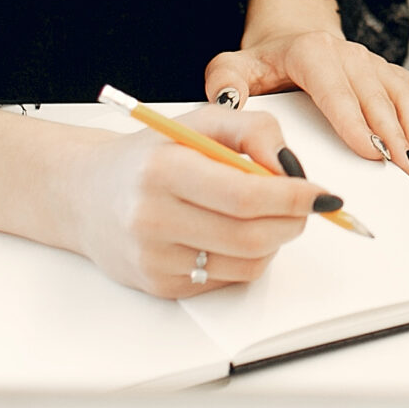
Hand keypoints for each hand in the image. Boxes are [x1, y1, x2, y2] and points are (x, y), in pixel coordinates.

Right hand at [58, 102, 321, 298]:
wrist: (86, 195)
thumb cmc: (150, 155)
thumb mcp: (200, 121)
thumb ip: (253, 130)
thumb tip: (291, 166)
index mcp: (163, 171)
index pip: (244, 195)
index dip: (293, 197)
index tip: (322, 193)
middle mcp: (153, 219)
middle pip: (250, 236)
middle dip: (293, 221)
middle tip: (307, 206)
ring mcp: (155, 259)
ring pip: (246, 263)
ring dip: (274, 240)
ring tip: (265, 214)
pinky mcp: (160, 286)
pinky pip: (227, 279)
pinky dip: (246, 257)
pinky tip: (231, 232)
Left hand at [205, 0, 408, 177]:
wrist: (289, 36)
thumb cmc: (264, 62)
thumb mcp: (233, 66)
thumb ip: (224, 82)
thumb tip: (230, 102)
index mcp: (312, 52)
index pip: (336, 90)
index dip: (355, 122)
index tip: (370, 153)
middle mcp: (349, 54)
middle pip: (376, 97)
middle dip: (393, 135)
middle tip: (403, 171)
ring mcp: (374, 64)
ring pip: (403, 94)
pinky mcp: (391, 73)